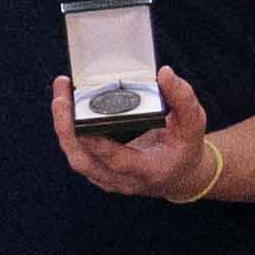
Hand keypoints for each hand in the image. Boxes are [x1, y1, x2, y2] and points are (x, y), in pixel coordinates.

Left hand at [49, 64, 216, 201]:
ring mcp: (107, 178)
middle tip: (62, 98)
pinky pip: (76, 150)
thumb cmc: (185, 147)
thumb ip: (183, 100)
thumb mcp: (193, 124)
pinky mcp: (97, 169)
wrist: (178, 173)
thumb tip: (165, 74)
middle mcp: (122, 180)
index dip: (99, 144)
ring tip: (61, 92)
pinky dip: (67, 128)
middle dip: (67, 130)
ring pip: (75, 157)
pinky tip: (65, 101)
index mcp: (148, 171)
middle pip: (84, 161)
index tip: (83, 123)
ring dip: (63, 125)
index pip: (118, 162)